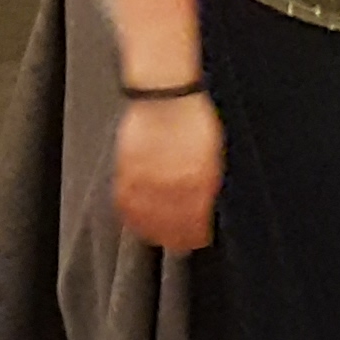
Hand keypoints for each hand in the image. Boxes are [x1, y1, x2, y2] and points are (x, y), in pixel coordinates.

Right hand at [111, 94, 221, 253]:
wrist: (165, 95)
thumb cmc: (193, 118)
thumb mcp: (212, 152)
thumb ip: (207, 181)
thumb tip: (205, 205)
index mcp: (198, 179)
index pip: (195, 220)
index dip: (196, 235)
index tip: (198, 241)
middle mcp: (172, 183)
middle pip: (172, 225)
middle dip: (177, 237)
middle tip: (179, 244)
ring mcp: (147, 178)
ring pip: (147, 218)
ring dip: (154, 230)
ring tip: (158, 236)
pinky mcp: (126, 171)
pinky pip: (127, 204)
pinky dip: (132, 215)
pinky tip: (137, 220)